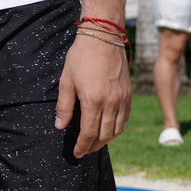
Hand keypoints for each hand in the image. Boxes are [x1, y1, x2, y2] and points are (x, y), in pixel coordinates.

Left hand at [56, 32, 131, 157]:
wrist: (104, 37)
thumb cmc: (81, 57)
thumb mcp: (66, 81)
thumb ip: (64, 106)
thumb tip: (60, 126)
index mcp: (94, 101)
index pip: (89, 133)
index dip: (82, 146)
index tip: (76, 153)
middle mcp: (112, 103)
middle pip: (105, 135)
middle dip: (93, 146)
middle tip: (84, 150)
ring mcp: (123, 99)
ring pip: (118, 129)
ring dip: (106, 139)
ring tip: (95, 142)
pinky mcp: (129, 94)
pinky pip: (125, 118)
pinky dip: (117, 127)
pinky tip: (108, 127)